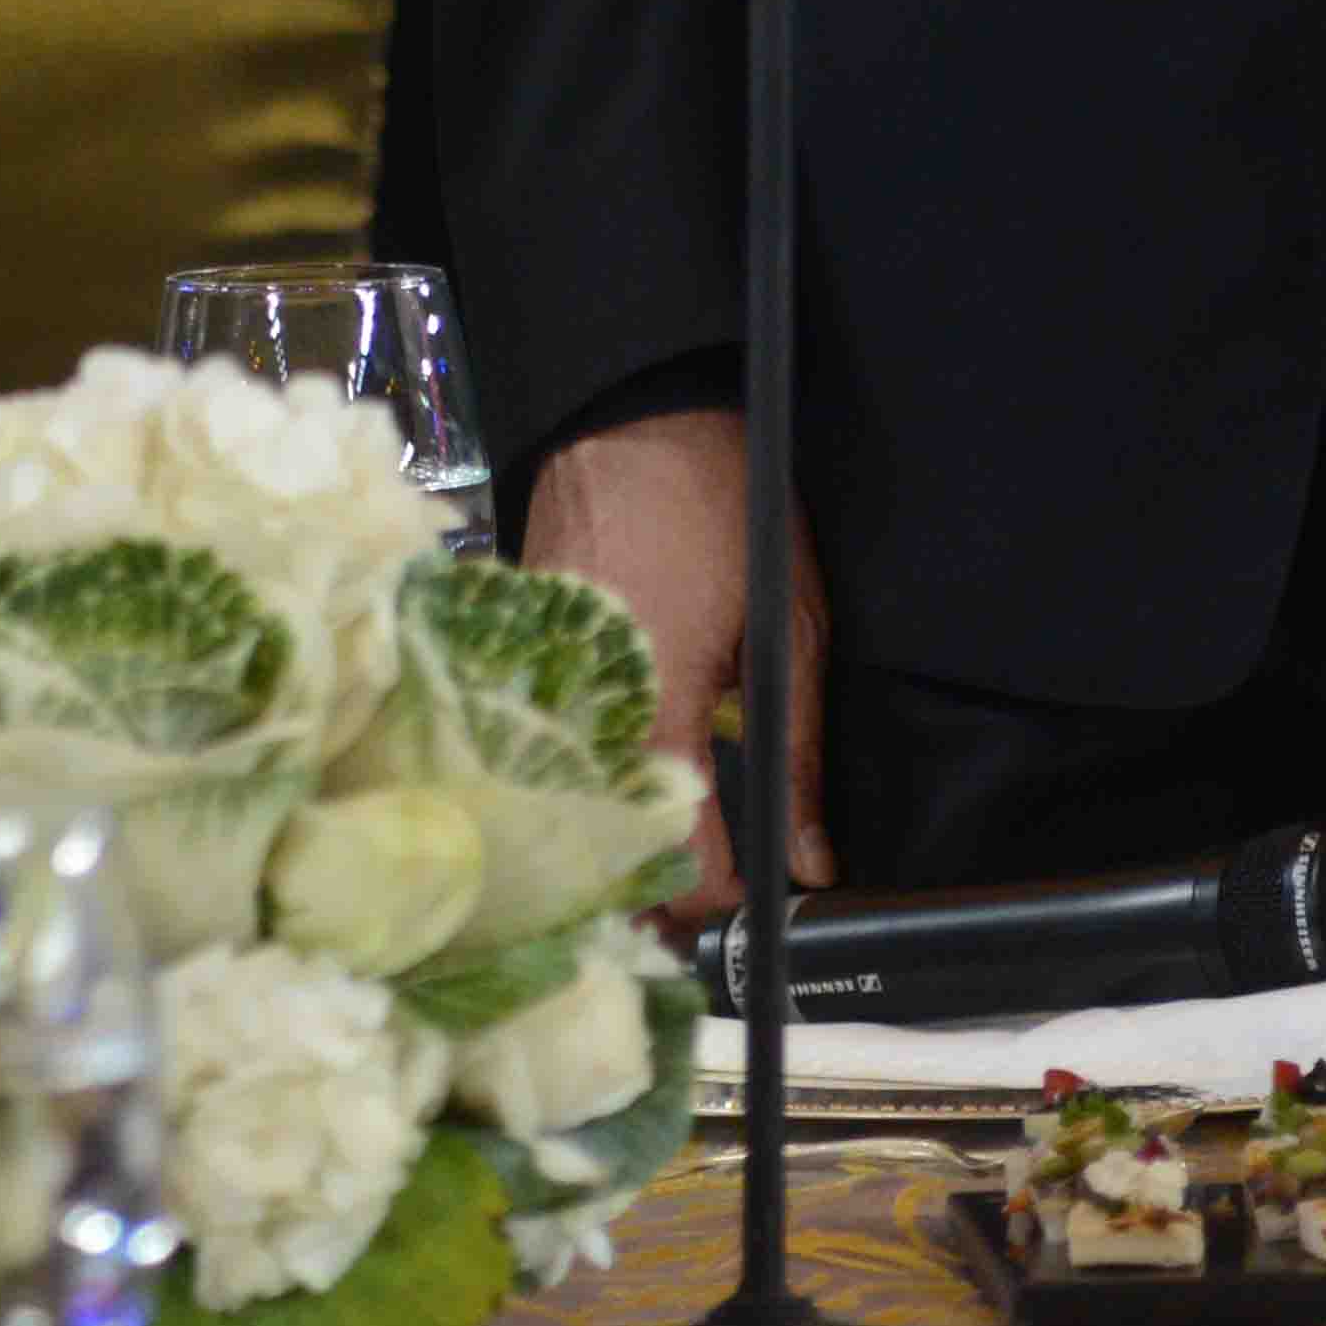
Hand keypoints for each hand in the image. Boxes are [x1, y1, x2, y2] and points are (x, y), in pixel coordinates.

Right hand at [526, 405, 832, 918]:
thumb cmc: (724, 505)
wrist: (630, 407)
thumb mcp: (788, 627)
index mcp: (654, 709)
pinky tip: (614, 773)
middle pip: (601, 845)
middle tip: (708, 903)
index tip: (753, 918)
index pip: (673, 859)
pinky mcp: (513, 649)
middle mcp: (574, 709)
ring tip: (663, 844)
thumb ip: (798, 754)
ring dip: (610, 833)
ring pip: (564, 800)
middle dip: (651, 888)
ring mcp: (531, 678)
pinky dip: (579, 773)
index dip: (717, 907)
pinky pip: (542, 743)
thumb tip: (811, 863)